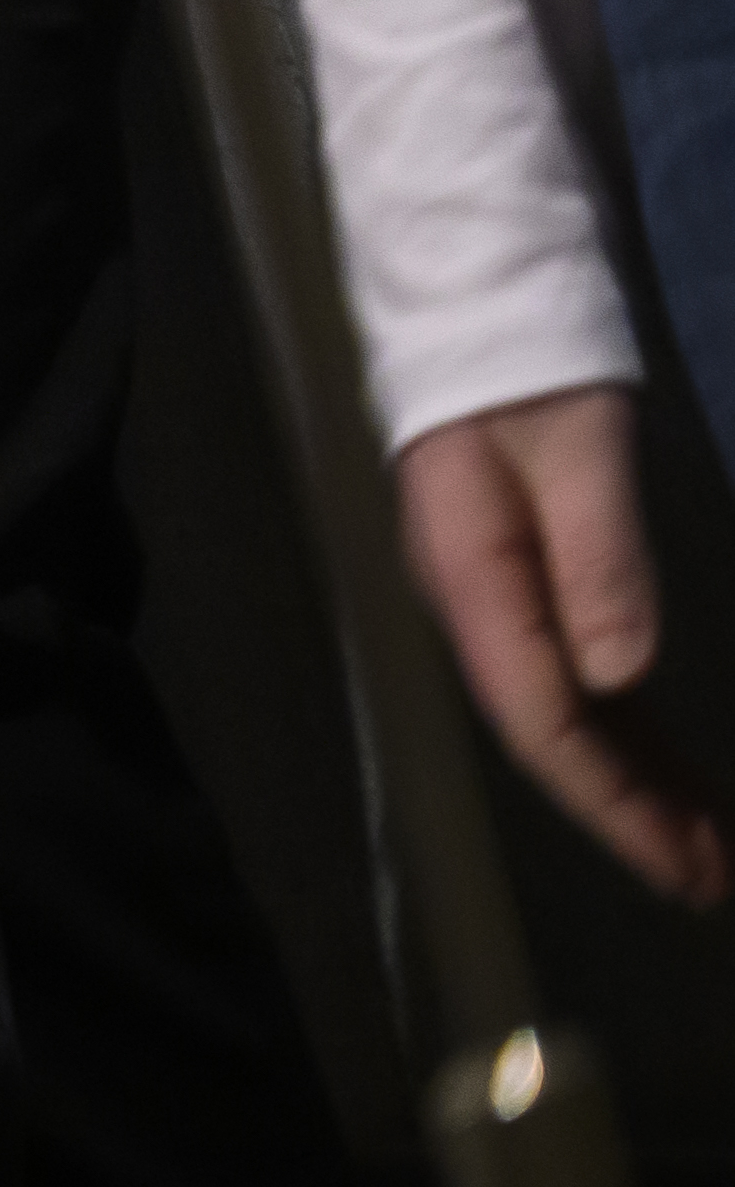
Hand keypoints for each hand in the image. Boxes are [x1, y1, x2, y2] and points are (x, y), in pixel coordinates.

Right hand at [406, 388, 727, 899]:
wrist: (483, 303)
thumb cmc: (534, 369)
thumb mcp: (579, 449)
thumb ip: (598, 555)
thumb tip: (619, 674)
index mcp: (474, 576)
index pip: (539, 711)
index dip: (607, 794)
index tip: (678, 854)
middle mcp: (478, 604)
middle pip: (552, 733)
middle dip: (629, 813)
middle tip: (712, 883)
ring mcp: (502, 599)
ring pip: (570, 716)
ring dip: (636, 785)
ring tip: (710, 853)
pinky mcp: (533, 586)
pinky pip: (581, 683)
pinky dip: (631, 737)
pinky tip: (674, 773)